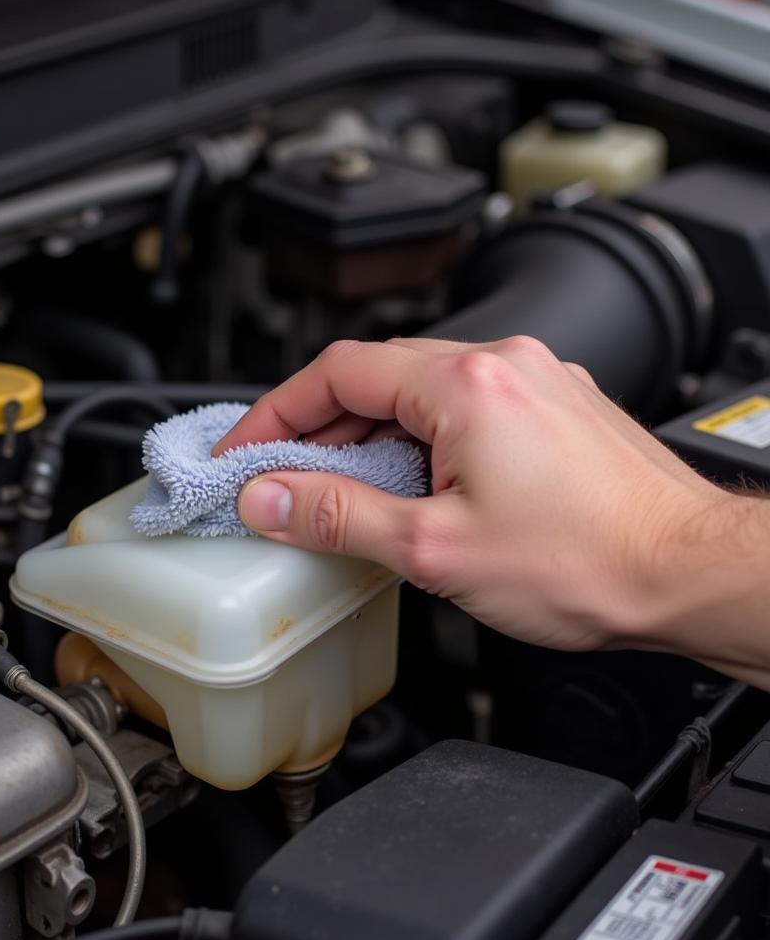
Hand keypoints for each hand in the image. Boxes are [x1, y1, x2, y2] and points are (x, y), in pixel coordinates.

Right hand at [215, 337, 757, 669]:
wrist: (693, 574)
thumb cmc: (592, 562)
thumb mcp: (435, 549)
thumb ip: (337, 515)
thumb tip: (268, 497)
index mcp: (465, 383)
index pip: (336, 372)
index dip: (277, 411)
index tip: (248, 451)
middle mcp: (503, 364)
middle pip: (376, 376)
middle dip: (319, 427)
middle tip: (283, 478)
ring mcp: (535, 381)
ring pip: (420, 392)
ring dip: (370, 435)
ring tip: (344, 492)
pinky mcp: (555, 407)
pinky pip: (464, 407)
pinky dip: (421, 439)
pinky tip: (414, 486)